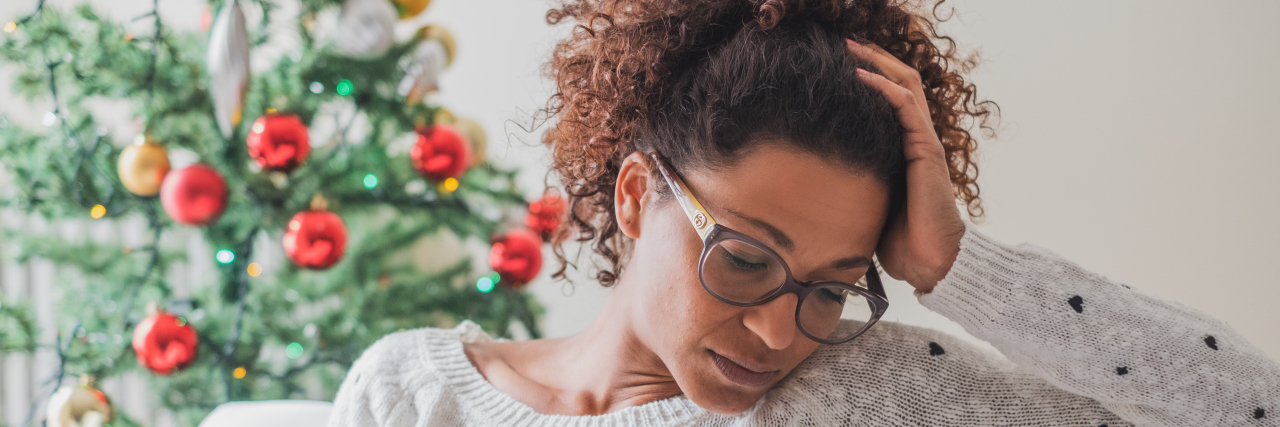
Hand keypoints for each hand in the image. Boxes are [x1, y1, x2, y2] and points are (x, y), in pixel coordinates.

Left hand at [847, 40, 964, 293]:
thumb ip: (847, 179)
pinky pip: (906, 106)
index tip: (836, 62)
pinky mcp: (926, 150)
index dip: (868, 74)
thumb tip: (802, 177)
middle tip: (841, 43)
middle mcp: (916, 137)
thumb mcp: (863, 198)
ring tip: (849, 48)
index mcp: (902, 146)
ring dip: (876, 62)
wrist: (924, 261)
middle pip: (899, 80)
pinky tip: (860, 76)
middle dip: (872, 57)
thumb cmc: (894, 238)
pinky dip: (883, 87)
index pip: (889, 96)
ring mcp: (923, 141)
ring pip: (905, 83)